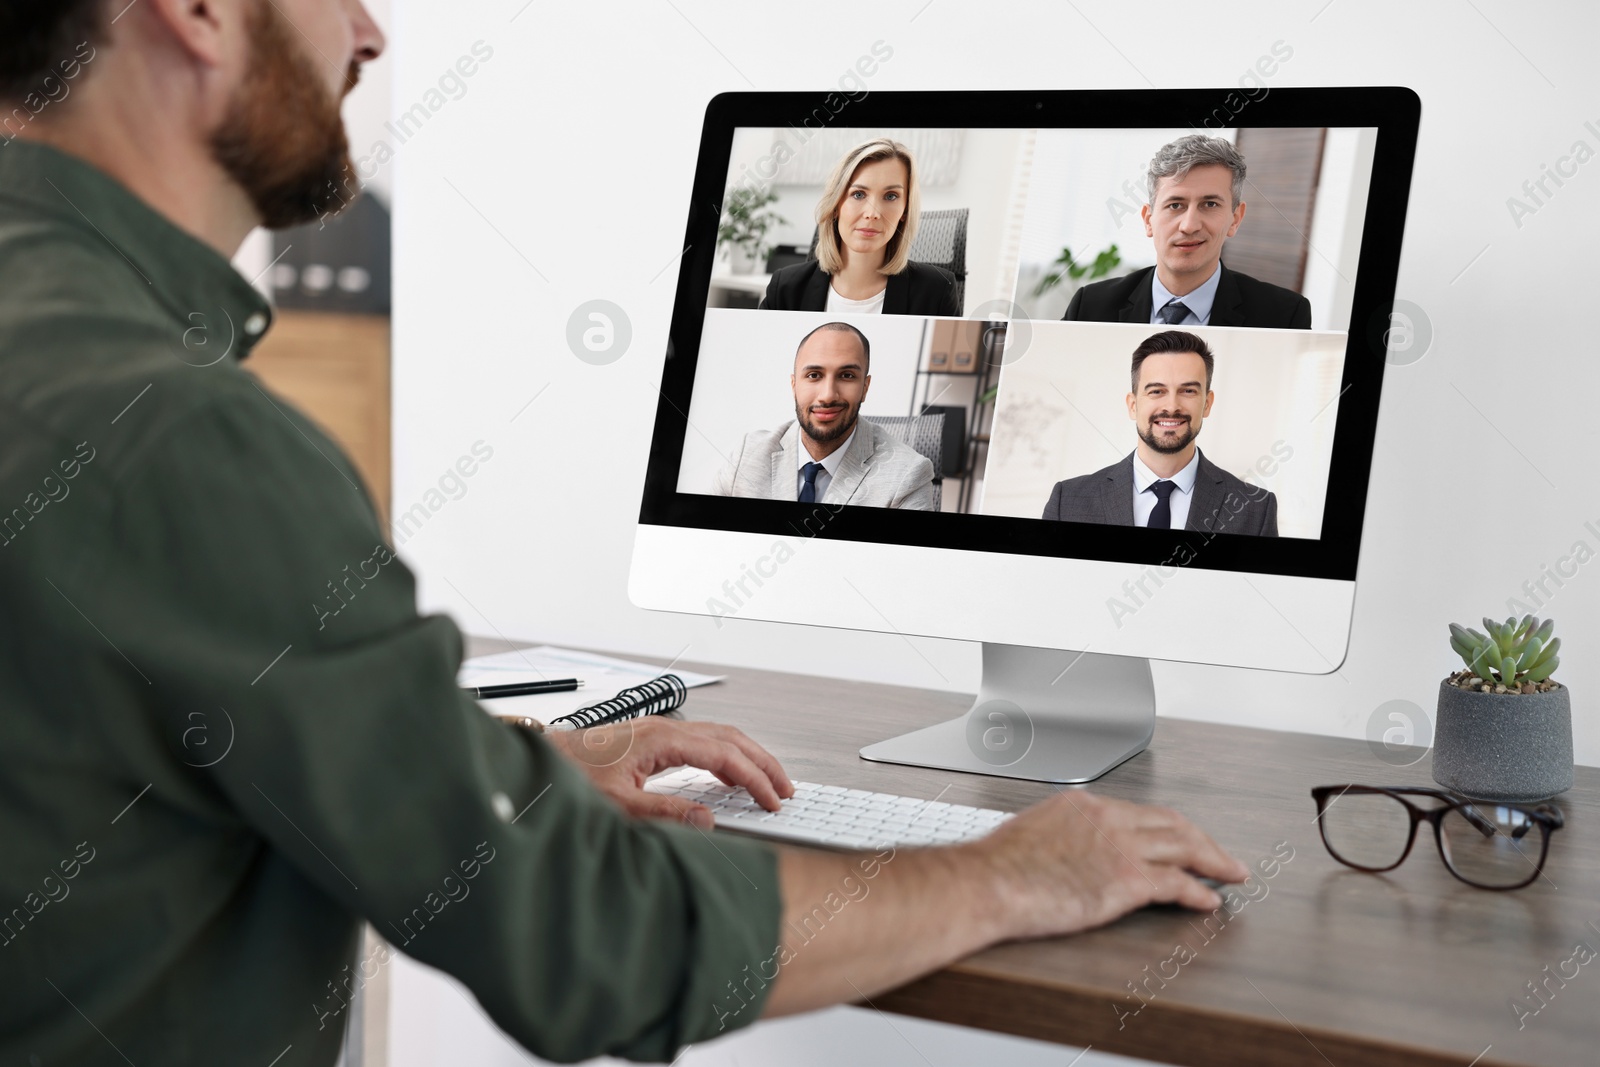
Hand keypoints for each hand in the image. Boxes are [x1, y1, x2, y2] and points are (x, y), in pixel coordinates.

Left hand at [544, 716, 792, 828]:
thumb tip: (708, 819)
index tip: (773, 800)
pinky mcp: (650, 740)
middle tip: (786, 788)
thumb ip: (665, 813)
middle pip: (730, 738)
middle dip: (762, 762)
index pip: (724, 755)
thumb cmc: (569, 778)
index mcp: (661, 739)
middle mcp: (663, 729)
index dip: (754, 778)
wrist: (538, 763)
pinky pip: (702, 741)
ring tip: (768, 781)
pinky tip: (728, 776)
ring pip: (718, 736)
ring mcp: (658, 731)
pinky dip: (726, 756)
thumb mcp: (618, 805)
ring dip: (747, 756)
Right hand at [968, 789, 1250, 939]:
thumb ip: (1057, 838)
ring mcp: (1118, 846)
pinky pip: (1176, 883)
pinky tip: (1208, 899)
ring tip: (1230, 872)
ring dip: (1213, 860)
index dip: (1167, 827)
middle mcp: (1106, 818)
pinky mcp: (1126, 879)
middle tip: (1221, 854)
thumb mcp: (1028, 834)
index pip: (1138, 812)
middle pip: (1171, 823)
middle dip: (1202, 839)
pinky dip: (1198, 891)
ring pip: (1184, 846)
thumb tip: (1061, 855)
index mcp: (1082, 805)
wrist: (986, 882)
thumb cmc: (995, 866)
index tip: (1179, 838)